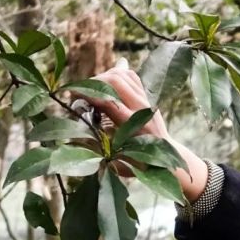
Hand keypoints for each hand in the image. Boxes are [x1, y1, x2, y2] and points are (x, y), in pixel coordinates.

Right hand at [71, 59, 168, 176]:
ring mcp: (146, 100)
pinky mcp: (147, 97)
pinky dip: (116, 74)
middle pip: (116, 80)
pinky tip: (106, 83)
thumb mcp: (117, 162)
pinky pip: (130, 76)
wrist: (167, 160)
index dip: (89, 94)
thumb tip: (74, 139)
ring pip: (123, 74)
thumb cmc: (139, 166)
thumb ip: (99, 150)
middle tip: (81, 91)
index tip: (73, 94)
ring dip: (103, 76)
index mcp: (134, 125)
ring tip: (91, 88)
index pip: (109, 101)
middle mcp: (142, 109)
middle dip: (94, 82)